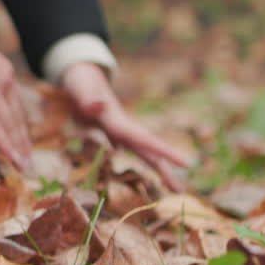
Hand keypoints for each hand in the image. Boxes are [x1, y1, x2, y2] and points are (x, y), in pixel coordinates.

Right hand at [0, 9, 32, 170]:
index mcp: (6, 73)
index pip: (17, 105)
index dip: (21, 125)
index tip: (25, 140)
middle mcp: (6, 83)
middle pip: (17, 117)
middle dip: (23, 140)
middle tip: (29, 160)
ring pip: (9, 124)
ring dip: (17, 146)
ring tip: (23, 164)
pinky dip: (3, 142)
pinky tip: (10, 155)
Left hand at [60, 61, 189, 190]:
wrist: (77, 73)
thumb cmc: (80, 81)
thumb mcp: (82, 89)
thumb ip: (89, 99)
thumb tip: (98, 106)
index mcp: (118, 122)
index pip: (146, 140)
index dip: (166, 152)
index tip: (187, 163)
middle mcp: (122, 128)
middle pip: (147, 151)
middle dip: (165, 170)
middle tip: (182, 191)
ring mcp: (115, 130)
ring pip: (139, 153)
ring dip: (154, 169)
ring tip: (170, 189)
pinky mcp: (105, 132)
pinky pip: (121, 153)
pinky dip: (130, 165)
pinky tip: (137, 178)